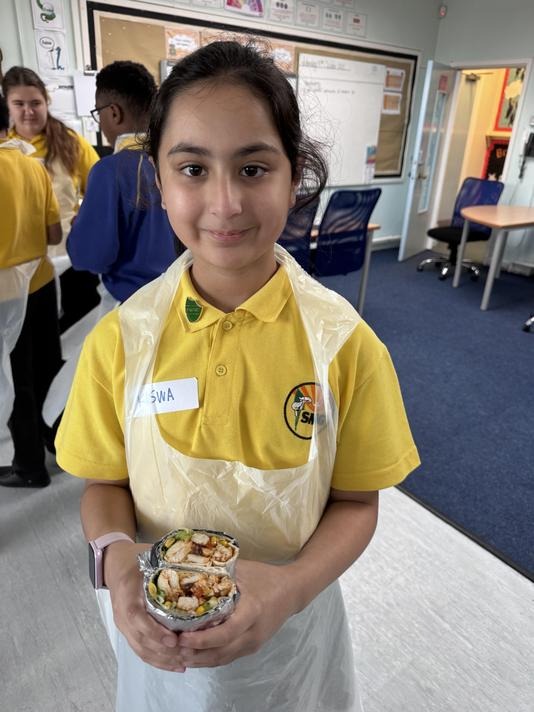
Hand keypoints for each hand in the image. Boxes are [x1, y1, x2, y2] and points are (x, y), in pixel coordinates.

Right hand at [104, 542, 185, 671]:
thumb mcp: (149, 557)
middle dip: (163, 652)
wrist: (114, 563)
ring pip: (140, 649)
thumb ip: (168, 566)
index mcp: (127, 593)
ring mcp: (122, 623)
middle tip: (187, 654)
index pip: (137, 618)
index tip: (173, 639)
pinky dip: (156, 660)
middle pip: (140, 639)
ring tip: (184, 663)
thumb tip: (199, 569)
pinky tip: (174, 665)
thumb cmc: (135, 558)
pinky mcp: (126, 630)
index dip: (154, 631)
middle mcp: (121, 612)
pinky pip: (139, 650)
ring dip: (162, 659)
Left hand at [176, 559, 298, 667]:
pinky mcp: (252, 647)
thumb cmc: (265, 577)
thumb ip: (219, 572)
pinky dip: (211, 658)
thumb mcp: (243, 570)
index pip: (225, 633)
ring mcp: (254, 643)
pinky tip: (195, 654)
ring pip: (224, 659)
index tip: (182, 637)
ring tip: (178, 654)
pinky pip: (229, 657)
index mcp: (252, 611)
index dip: (202, 639)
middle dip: (196, 654)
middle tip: (172, 648)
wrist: (293, 591)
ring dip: (201, 660)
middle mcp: (253, 633)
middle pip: (222, 652)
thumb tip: (189, 568)